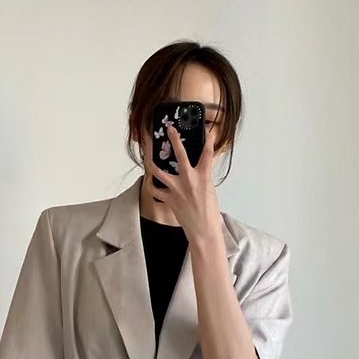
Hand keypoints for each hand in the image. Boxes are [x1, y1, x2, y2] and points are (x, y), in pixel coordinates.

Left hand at [154, 116, 223, 245]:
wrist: (203, 230)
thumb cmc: (208, 211)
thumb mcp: (210, 190)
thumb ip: (204, 176)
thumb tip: (200, 167)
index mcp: (204, 177)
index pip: (208, 154)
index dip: (209, 141)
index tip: (208, 131)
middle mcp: (189, 180)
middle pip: (180, 155)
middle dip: (174, 140)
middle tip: (170, 128)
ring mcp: (177, 189)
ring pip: (158, 171)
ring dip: (151, 163)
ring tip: (148, 156)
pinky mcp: (169, 199)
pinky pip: (154, 190)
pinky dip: (151, 185)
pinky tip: (150, 181)